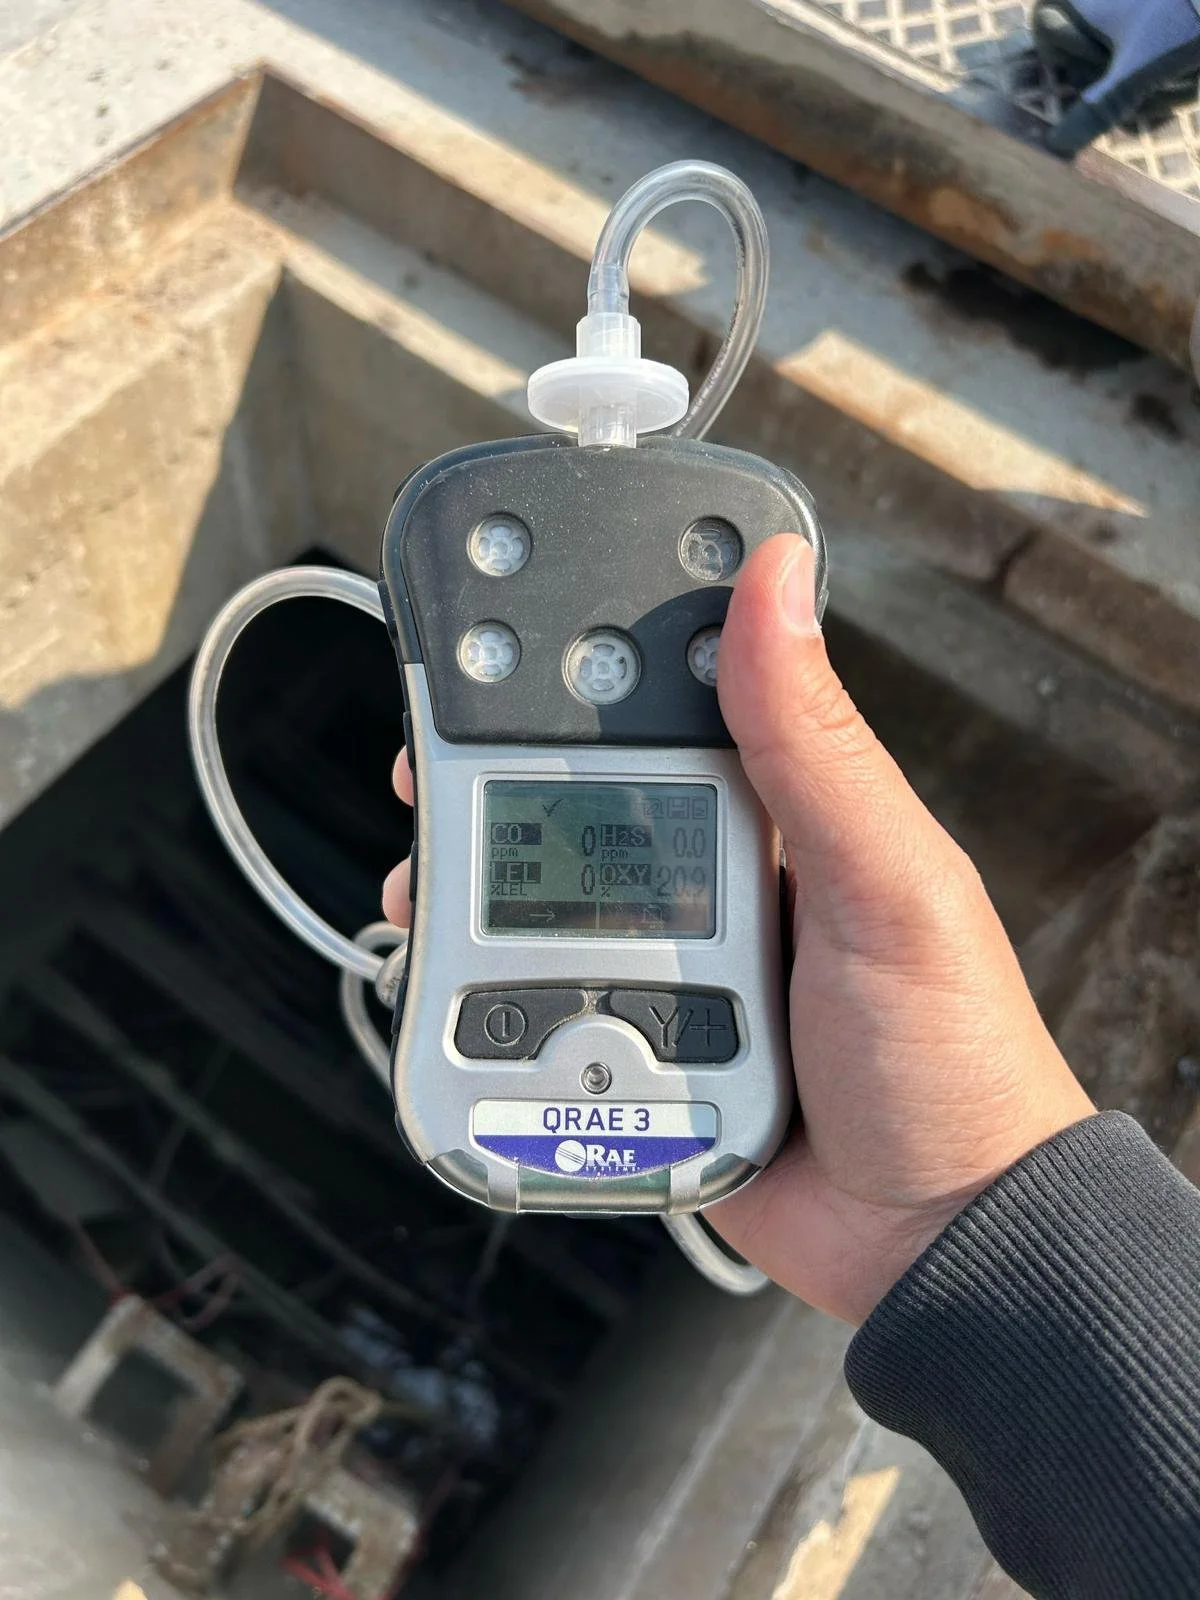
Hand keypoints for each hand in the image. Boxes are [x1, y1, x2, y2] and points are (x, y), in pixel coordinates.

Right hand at [382, 535, 1093, 1325]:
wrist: (930, 1243)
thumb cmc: (945, 1057)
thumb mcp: (887, 885)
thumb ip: (816, 744)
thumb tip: (775, 580)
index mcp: (783, 813)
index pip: (670, 708)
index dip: (588, 666)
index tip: (507, 636)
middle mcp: (717, 877)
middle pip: (582, 802)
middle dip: (497, 775)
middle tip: (429, 761)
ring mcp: (672, 962)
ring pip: (545, 901)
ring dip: (476, 886)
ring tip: (422, 880)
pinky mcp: (639, 1044)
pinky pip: (544, 1000)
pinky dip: (488, 985)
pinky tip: (447, 971)